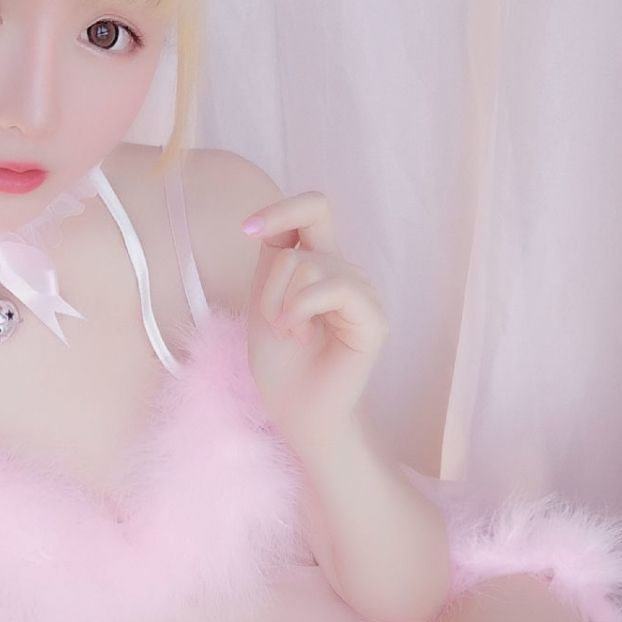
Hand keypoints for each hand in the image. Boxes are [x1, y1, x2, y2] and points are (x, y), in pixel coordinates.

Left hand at [241, 191, 388, 454]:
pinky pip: (335, 287)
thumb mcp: (264, 296)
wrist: (297, 412)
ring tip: (291, 335)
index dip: (281, 208)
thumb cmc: (281, 363)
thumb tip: (270, 220)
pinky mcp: (373, 317)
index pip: (313, 209)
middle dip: (272, 283)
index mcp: (322, 263)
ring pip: (310, 265)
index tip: (248, 229)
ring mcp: (362, 292)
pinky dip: (302, 309)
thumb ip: (275, 255)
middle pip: (302, 243)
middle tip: (274, 322)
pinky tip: (300, 335)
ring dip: (283, 303)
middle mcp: (346, 272)